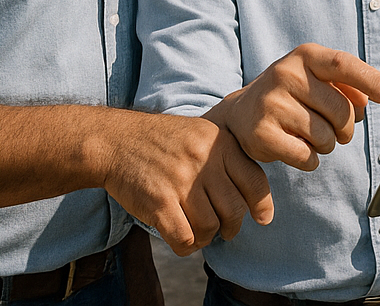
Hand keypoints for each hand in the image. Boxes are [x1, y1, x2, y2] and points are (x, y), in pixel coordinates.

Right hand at [100, 110, 271, 256]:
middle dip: (232, 226)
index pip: (254, 181)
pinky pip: (184, 237)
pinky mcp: (158, 202)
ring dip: (207, 237)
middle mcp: (204, 162)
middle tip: (225, 230)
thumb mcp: (203, 134)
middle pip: (234, 208)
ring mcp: (181, 182)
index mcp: (220, 144)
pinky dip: (187, 246)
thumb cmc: (163, 140)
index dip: (262, 205)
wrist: (117, 140)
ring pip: (210, 226)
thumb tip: (253, 192)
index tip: (262, 218)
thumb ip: (227, 156)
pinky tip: (184, 241)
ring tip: (200, 234)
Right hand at [205, 44, 379, 172]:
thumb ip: (351, 85)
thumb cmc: (293, 94)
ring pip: (325, 136)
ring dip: (328, 144)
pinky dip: (311, 160)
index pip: (344, 65)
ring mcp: (271, 104)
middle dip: (347, 128)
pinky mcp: (261, 134)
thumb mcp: (319, 79)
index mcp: (306, 56)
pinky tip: (301, 150)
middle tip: (338, 131)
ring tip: (314, 136)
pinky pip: (306, 156)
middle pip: (341, 110)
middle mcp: (285, 74)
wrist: (240, 113)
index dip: (372, 81)